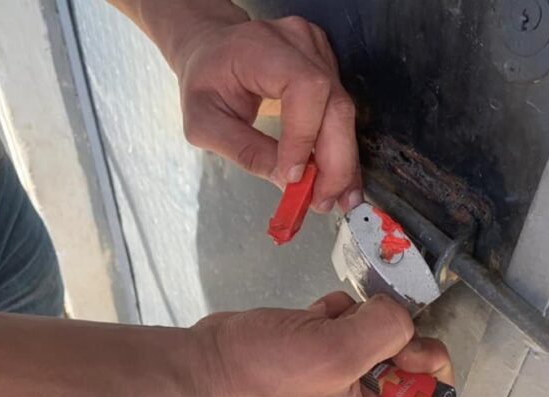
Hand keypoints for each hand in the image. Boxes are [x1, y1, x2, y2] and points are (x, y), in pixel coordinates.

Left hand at [173, 16, 362, 212]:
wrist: (213, 51)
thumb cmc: (204, 83)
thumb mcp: (204, 122)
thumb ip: (244, 150)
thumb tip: (287, 181)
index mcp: (262, 48)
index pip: (304, 88)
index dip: (306, 136)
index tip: (295, 177)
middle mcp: (298, 43)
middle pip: (335, 104)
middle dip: (335, 161)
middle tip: (324, 201)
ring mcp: (318, 52)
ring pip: (344, 112)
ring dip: (342, 161)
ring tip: (333, 198)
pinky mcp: (328, 66)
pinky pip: (341, 113)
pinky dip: (339, 149)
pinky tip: (337, 178)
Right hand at [192, 292, 453, 396]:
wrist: (208, 361)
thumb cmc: (265, 372)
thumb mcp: (335, 353)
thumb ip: (386, 331)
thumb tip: (404, 316)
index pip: (430, 395)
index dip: (428, 360)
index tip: (405, 337)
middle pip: (405, 357)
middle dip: (380, 331)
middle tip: (353, 324)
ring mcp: (338, 376)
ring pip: (375, 333)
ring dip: (354, 317)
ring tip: (322, 324)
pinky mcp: (320, 352)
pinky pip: (348, 323)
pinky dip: (334, 313)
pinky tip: (311, 317)